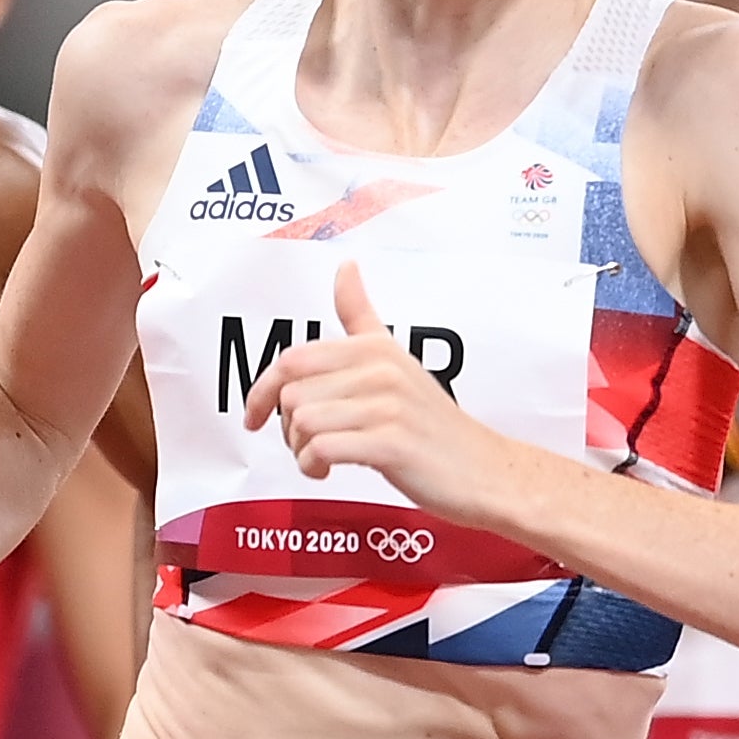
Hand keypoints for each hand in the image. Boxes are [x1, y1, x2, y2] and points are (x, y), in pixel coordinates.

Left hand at [235, 263, 505, 516]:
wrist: (484, 470)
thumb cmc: (433, 424)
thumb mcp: (397, 360)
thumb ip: (363, 317)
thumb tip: (345, 266)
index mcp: (375, 348)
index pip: (294, 359)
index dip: (262, 391)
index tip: (254, 417)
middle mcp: (380, 369)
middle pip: (293, 395)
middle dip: (287, 429)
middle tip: (307, 447)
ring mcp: (387, 405)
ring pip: (303, 422)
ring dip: (300, 451)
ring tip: (320, 460)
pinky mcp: (391, 444)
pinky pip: (322, 448)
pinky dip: (313, 466)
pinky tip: (327, 472)